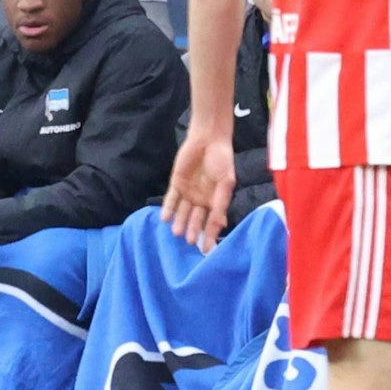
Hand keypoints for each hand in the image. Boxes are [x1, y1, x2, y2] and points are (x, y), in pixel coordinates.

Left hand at [161, 133, 235, 252]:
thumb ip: (221, 202)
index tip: (207, 249)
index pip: (212, 222)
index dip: (210, 235)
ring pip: (182, 211)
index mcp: (216, 201)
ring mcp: (188, 192)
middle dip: (192, 230)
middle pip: (195, 219)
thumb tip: (220, 224)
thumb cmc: (222, 160)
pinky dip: (168, 208)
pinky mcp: (176, 184)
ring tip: (176, 232)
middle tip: (189, 241)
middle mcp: (202, 200)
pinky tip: (164, 218)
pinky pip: (171, 199)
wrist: (208, 140)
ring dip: (179, 222)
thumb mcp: (226, 182)